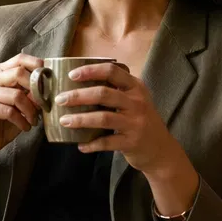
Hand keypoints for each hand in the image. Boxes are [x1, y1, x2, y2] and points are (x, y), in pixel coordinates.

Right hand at [0, 53, 43, 160]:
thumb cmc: (5, 121)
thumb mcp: (22, 105)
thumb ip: (32, 94)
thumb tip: (48, 87)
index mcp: (1, 72)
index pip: (20, 59)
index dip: (37, 65)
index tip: (49, 79)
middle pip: (19, 73)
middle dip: (36, 90)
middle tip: (43, 105)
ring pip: (17, 95)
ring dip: (31, 111)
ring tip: (34, 121)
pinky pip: (9, 111)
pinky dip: (22, 121)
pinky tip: (25, 127)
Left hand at [55, 63, 179, 174]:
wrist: (161, 149)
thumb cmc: (140, 120)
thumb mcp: (135, 100)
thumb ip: (115, 90)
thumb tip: (78, 84)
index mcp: (136, 87)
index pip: (112, 72)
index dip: (91, 71)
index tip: (72, 75)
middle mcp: (137, 102)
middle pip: (104, 94)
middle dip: (78, 96)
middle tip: (60, 99)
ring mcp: (135, 123)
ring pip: (103, 118)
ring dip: (80, 119)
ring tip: (64, 121)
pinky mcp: (132, 142)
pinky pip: (107, 142)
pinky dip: (91, 144)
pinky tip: (80, 145)